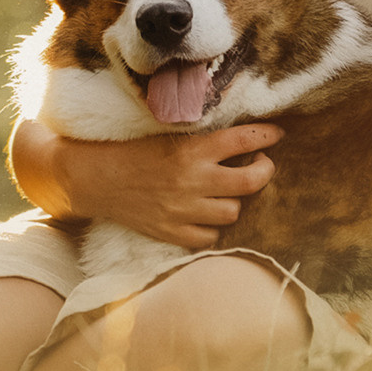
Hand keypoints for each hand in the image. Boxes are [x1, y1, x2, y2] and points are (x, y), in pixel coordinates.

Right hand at [60, 124, 281, 249]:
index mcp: (191, 150)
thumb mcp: (167, 136)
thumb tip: (242, 138)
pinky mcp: (172, 232)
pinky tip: (204, 214)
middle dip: (264, 171)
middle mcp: (192, 180)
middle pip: (251, 181)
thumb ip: (202, 140)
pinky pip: (210, 236)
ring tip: (225, 191)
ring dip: (234, 201)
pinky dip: (211, 226)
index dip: (267, 136)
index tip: (276, 135)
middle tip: (260, 165)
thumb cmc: (131, 152)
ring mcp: (183, 210)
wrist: (95, 178)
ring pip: (234, 212)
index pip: (244, 140)